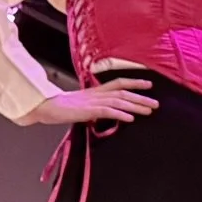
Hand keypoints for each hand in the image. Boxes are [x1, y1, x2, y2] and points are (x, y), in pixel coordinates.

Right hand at [19, 79, 155, 124]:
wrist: (45, 107)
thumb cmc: (61, 108)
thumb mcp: (83, 105)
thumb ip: (96, 107)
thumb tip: (108, 113)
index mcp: (95, 91)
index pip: (118, 83)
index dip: (134, 83)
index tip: (148, 84)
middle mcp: (96, 94)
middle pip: (123, 93)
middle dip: (141, 97)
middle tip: (156, 103)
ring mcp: (93, 102)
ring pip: (119, 102)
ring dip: (135, 106)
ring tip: (149, 111)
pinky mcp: (88, 111)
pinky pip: (107, 112)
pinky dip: (120, 115)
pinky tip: (130, 118)